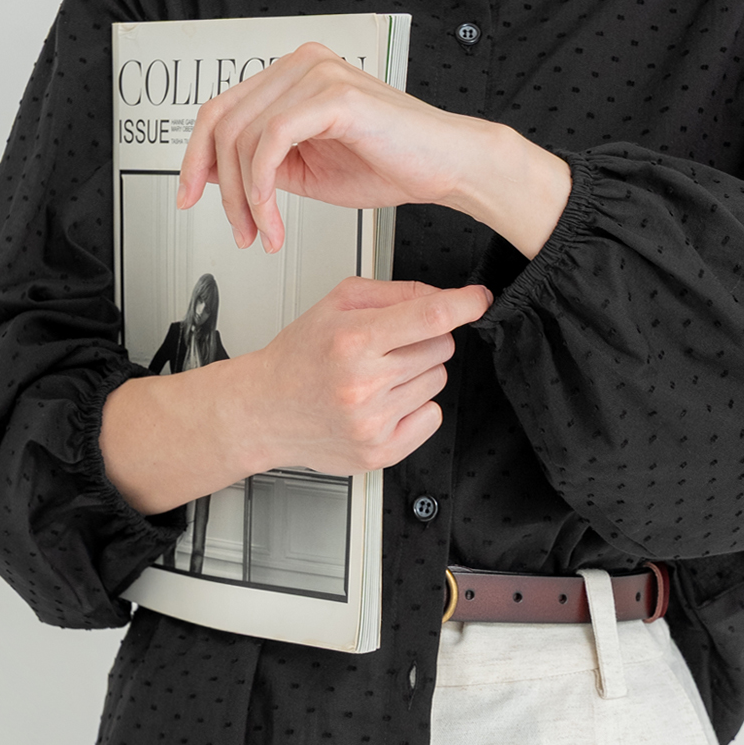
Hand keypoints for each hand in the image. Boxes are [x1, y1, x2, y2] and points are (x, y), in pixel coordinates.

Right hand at [100, 277, 492, 513]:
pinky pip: (432, 417)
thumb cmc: (298, 356)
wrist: (264, 410)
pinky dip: (416, 407)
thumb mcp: (335, 304)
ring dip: (416, 374)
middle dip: (423, 340)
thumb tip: (442, 296)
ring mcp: (373, 421)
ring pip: (437, 381)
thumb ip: (392, 293)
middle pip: (441, 348)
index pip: (430, 317)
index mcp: (352, 340)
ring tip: (377, 376)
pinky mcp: (379, 451)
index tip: (479, 299)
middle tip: (387, 346)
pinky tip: (383, 402)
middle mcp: (363, 383)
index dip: (465, 304)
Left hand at [177, 41, 477, 251]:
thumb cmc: (391, 165)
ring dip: (244, 198)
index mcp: (293, 76)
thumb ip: (263, 163)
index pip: (220, 110)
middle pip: (222, 122)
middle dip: (220, 187)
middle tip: (238, 230)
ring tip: (264, 233)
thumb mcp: (307, 169)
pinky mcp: (333, 96)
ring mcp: (316, 74)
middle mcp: (301, 65)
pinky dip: (261, 188)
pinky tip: (273, 218)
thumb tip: (214, 173)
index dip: (196, 157)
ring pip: (242, 137)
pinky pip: (270, 143)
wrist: (447, 168)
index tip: (190, 197)